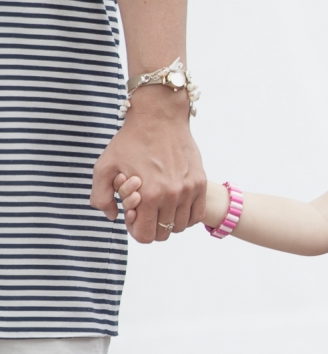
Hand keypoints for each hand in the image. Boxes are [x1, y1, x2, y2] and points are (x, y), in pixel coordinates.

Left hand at [90, 88, 206, 242]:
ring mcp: (189, 189)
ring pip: (181, 226)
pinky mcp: (200, 182)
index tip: (132, 215)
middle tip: (144, 209)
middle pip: (164, 233)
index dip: (135, 230)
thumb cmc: (130, 141)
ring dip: (168, 222)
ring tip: (159, 205)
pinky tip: (174, 205)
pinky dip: (185, 216)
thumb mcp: (103, 167)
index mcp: (148, 195)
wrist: (159, 117)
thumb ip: (100, 197)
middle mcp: (171, 195)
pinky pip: (197, 215)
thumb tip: (114, 216)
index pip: (145, 235)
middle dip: (151, 226)